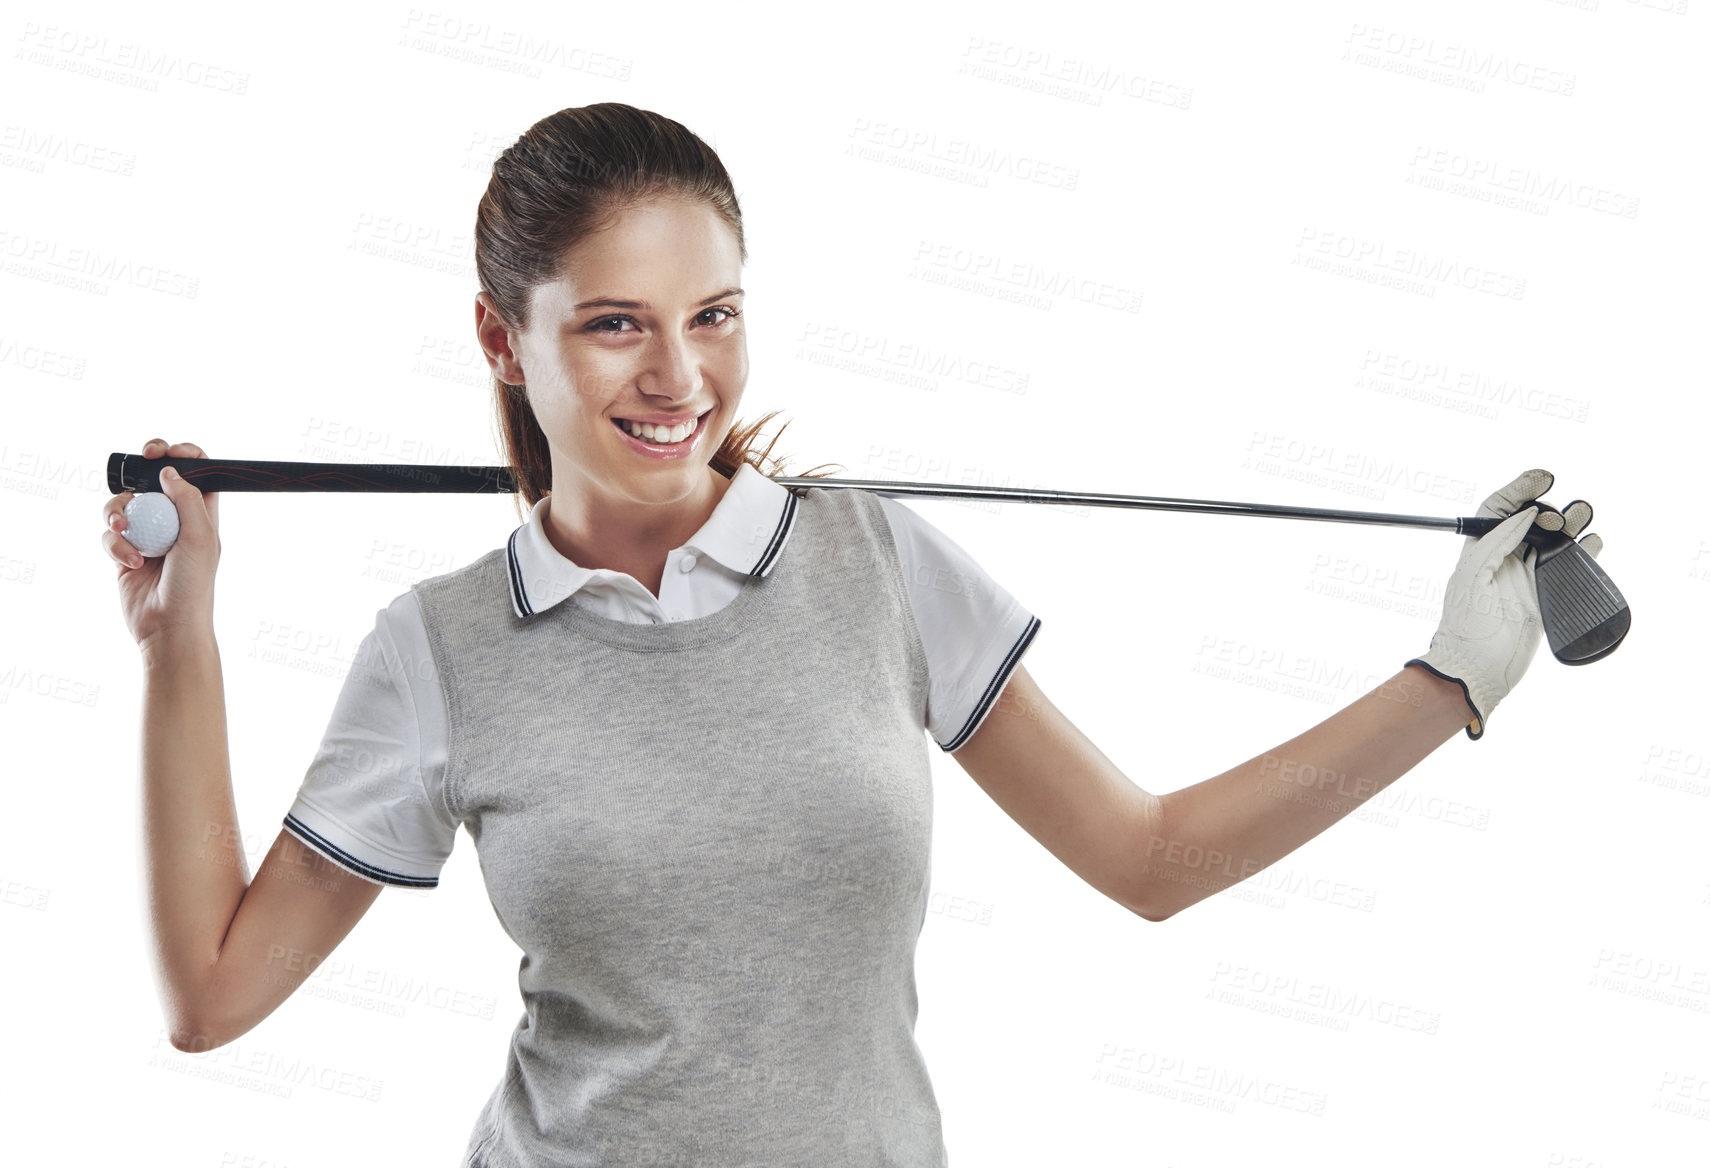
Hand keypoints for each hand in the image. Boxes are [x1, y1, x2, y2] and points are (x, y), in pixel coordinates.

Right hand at [102, 439, 221, 653]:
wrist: (169, 627)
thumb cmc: (193, 586)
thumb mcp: (201, 538)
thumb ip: (188, 500)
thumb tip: (170, 471)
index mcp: (199, 515)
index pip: (195, 474)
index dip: (183, 456)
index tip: (168, 450)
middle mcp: (172, 522)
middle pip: (153, 481)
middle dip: (142, 467)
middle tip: (142, 457)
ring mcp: (146, 536)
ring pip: (123, 504)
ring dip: (118, 511)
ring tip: (123, 529)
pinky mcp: (123, 553)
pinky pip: (109, 535)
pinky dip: (115, 545)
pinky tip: (131, 562)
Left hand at [1404, 469, 1592, 739]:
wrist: (1478, 669)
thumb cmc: (1465, 626)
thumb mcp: (1472, 577)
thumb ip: (1496, 542)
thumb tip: (1525, 515)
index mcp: (1481, 549)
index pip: (1500, 509)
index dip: (1520, 490)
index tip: (1543, 479)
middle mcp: (1506, 558)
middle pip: (1534, 520)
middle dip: (1550, 510)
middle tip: (1555, 522)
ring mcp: (1529, 576)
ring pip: (1556, 540)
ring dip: (1572, 524)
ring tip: (1580, 520)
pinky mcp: (1547, 595)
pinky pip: (1571, 567)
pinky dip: (1586, 552)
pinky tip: (1591, 544)